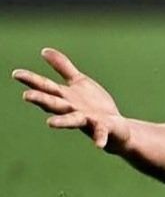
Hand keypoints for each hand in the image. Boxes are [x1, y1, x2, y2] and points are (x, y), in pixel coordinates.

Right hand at [12, 48, 130, 150]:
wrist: (116, 127)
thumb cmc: (93, 104)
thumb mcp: (78, 82)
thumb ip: (62, 67)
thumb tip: (44, 51)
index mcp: (66, 97)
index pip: (46, 87)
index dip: (31, 80)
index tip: (16, 73)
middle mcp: (72, 110)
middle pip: (54, 104)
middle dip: (41, 100)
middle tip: (26, 95)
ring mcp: (87, 120)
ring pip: (72, 120)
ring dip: (62, 122)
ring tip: (50, 123)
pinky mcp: (104, 127)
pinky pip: (101, 133)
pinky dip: (99, 138)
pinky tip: (98, 145)